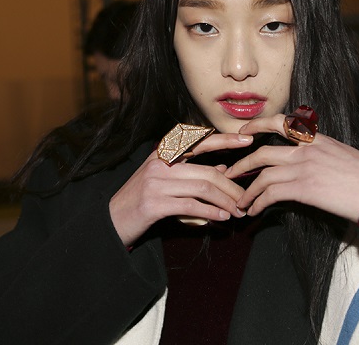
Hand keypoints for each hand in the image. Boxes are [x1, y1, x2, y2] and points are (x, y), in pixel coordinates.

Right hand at [109, 133, 251, 245]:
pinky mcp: (154, 203)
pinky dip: (211, 212)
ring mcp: (155, 182)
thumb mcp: (165, 180)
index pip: (200, 141)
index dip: (225, 140)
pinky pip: (191, 206)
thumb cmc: (142, 199)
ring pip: (203, 188)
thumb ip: (193, 172)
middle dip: (232, 187)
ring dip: (225, 202)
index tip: (247, 140)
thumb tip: (226, 167)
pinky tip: (221, 218)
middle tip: (246, 199)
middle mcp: (159, 163)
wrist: (111, 219)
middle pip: (208, 171)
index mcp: (163, 153)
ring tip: (238, 212)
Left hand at [225, 115, 358, 222]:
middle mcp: (309, 149)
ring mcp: (306, 167)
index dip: (257, 125)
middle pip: (262, 151)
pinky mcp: (305, 188)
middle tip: (229, 173)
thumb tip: (309, 164)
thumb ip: (322, 155)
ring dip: (246, 189)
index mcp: (318, 138)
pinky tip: (253, 211)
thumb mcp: (344, 157)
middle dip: (241, 163)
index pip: (281, 123)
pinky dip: (257, 202)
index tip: (243, 132)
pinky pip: (271, 193)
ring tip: (238, 201)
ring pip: (262, 174)